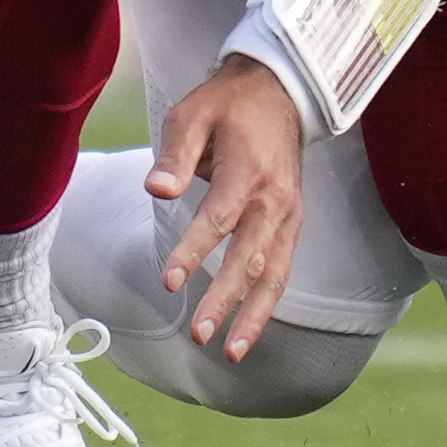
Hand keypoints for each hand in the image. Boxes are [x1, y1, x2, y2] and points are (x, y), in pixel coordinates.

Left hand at [148, 56, 305, 357]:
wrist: (279, 94)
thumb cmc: (225, 106)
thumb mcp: (191, 115)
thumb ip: (174, 155)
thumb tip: (156, 189)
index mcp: (247, 169)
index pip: (219, 218)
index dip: (194, 252)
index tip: (169, 281)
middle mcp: (273, 199)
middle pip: (249, 258)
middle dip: (224, 300)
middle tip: (198, 334)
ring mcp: (287, 215)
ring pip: (273, 275)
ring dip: (252, 316)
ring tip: (230, 352)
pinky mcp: (290, 225)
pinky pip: (281, 271)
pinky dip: (266, 304)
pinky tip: (246, 332)